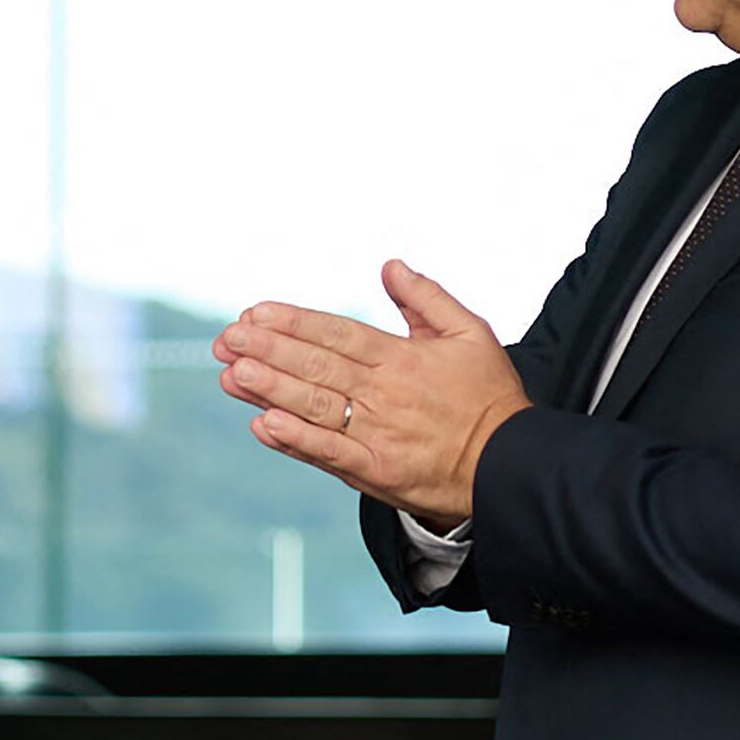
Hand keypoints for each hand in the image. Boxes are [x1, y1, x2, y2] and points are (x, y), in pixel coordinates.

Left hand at [213, 259, 532, 524]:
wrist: (512, 467)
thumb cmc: (489, 398)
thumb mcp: (470, 332)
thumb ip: (426, 298)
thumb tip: (390, 266)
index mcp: (402, 358)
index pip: (337, 333)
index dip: (294, 322)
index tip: (256, 312)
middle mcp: (385, 394)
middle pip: (317, 366)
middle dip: (268, 350)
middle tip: (227, 338)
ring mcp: (378, 435)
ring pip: (316, 406)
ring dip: (270, 389)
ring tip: (232, 373)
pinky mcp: (377, 473)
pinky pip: (329, 454)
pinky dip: (295, 440)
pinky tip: (263, 425)